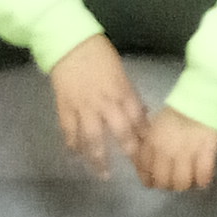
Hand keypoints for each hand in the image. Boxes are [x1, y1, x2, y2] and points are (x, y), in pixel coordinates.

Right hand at [48, 34, 146, 175]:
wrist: (69, 43)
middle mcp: (104, 102)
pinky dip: (73, 144)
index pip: (137, 118)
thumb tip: (142, 112)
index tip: (151, 150)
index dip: (145, 135)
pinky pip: (70, 131)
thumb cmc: (99, 54)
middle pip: (119, 131)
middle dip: (128, 151)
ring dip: (98, 158)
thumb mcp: (121, 72)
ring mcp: (84, 106)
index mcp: (121, 91)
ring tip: (102, 173)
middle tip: (133, 167)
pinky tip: (76, 155)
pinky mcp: (65, 107)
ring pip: (92, 138)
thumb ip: (129, 94)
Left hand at [132, 103, 216, 192]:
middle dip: (167, 186)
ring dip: (185, 185)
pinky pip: (202, 176)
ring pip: (182, 183)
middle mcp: (166, 151)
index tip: (153, 182)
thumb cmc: (178, 110)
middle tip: (173, 182)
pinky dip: (202, 181)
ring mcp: (186, 153)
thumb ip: (150, 143)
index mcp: (152, 142)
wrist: (202, 97)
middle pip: (163, 182)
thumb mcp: (157, 125)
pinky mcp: (205, 153)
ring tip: (189, 181)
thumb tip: (145, 162)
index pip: (144, 171)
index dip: (148, 180)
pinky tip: (203, 179)